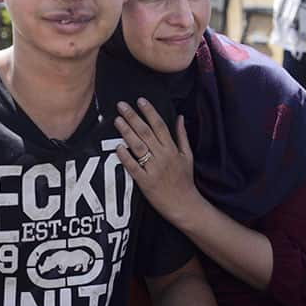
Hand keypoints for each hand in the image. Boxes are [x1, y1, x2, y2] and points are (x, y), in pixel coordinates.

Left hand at [114, 99, 202, 225]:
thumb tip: (180, 117)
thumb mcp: (187, 156)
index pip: (160, 125)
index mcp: (172, 149)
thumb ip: (182, 136)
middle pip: (146, 133)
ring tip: (117, 121)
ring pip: (139, 147)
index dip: (149, 111)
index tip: (140, 100)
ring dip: (127, 133)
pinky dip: (126, 157)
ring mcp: (154, 169)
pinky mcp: (146, 182)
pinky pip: (134, 168)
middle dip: (133, 117)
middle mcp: (163, 156)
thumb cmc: (185, 180)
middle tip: (121, 105)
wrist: (185, 205)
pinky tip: (118, 147)